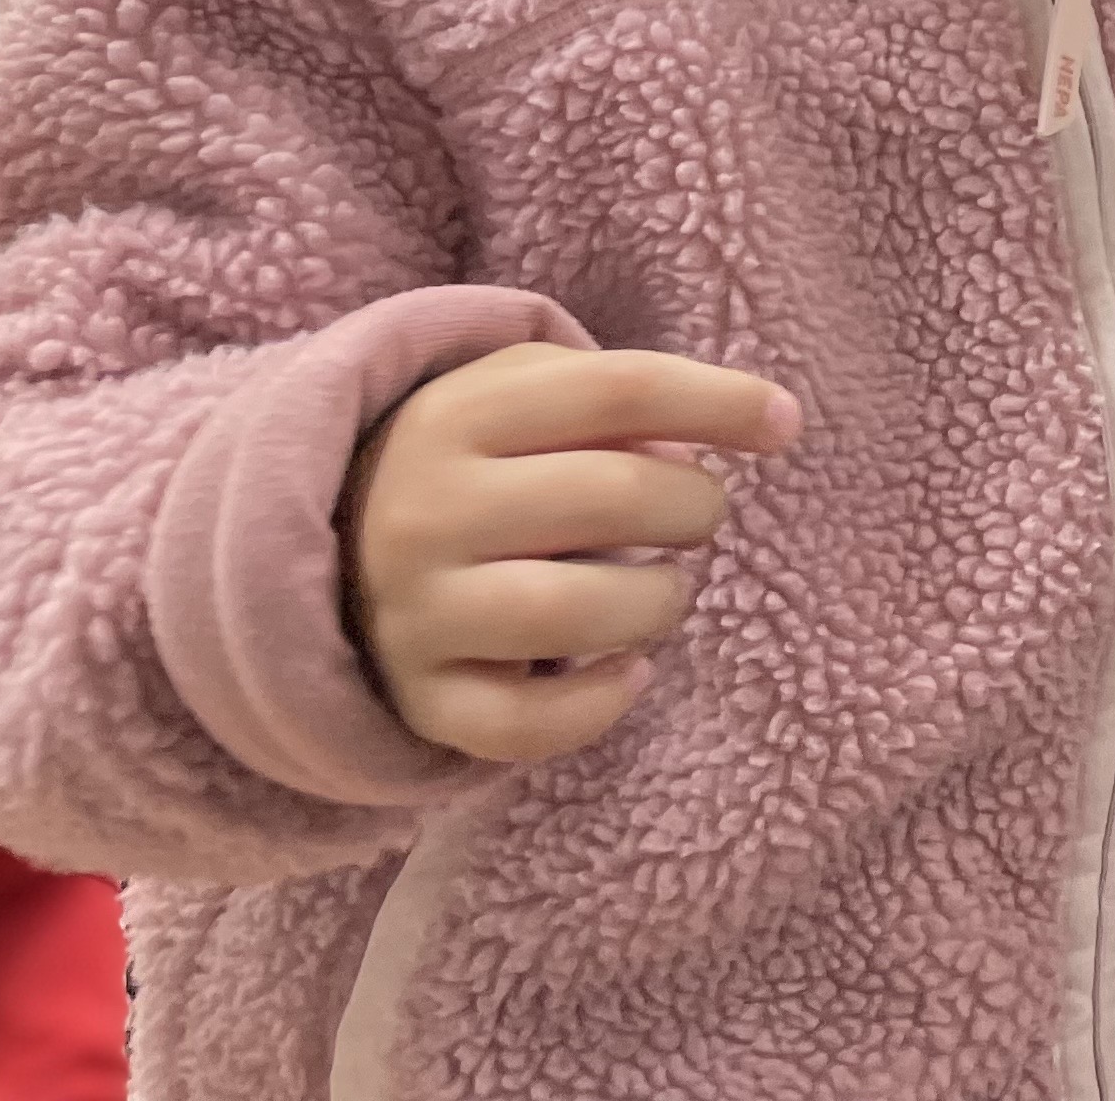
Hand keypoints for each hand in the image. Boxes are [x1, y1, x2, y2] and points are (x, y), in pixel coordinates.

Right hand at [348, 342, 800, 764]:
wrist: (329, 547)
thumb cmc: (476, 461)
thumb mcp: (523, 394)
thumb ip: (618, 397)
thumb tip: (727, 437)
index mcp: (458, 413)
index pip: (618, 389)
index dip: (720, 401)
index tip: (785, 422)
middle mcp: (425, 510)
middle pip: (609, 496)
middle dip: (693, 506)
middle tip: (699, 515)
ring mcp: (414, 612)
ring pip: (570, 612)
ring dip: (656, 603)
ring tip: (666, 591)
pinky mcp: (416, 699)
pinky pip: (521, 725)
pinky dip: (597, 706)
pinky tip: (629, 672)